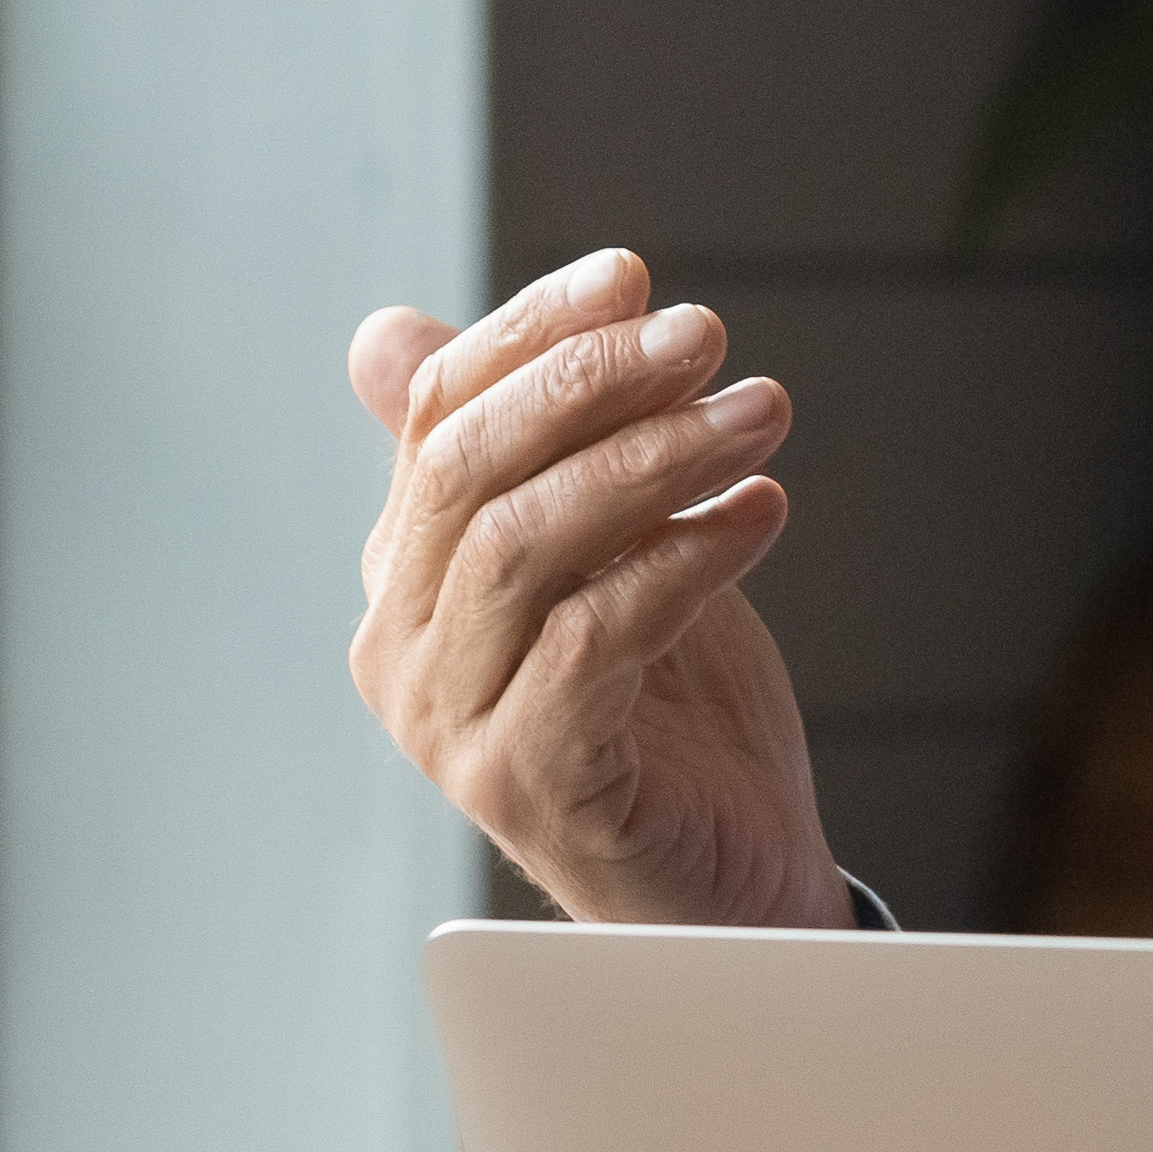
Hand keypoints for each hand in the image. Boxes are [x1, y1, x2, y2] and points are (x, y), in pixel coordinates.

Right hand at [342, 250, 842, 931]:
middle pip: (470, 472)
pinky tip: (762, 513)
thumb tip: (389, 331)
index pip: (436, 420)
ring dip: (654, 458)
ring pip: (527, 546)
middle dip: (591, 383)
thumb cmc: (672, 705)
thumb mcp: (604, 551)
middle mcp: (402, 647)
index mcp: (408, 575)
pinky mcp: (524, 782)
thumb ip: (528, 455)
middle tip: (706, 334)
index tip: (633, 277)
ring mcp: (450, 723)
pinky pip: (593, 641)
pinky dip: (684, 561)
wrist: (731, 874)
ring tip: (762, 412)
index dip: (529, 336)